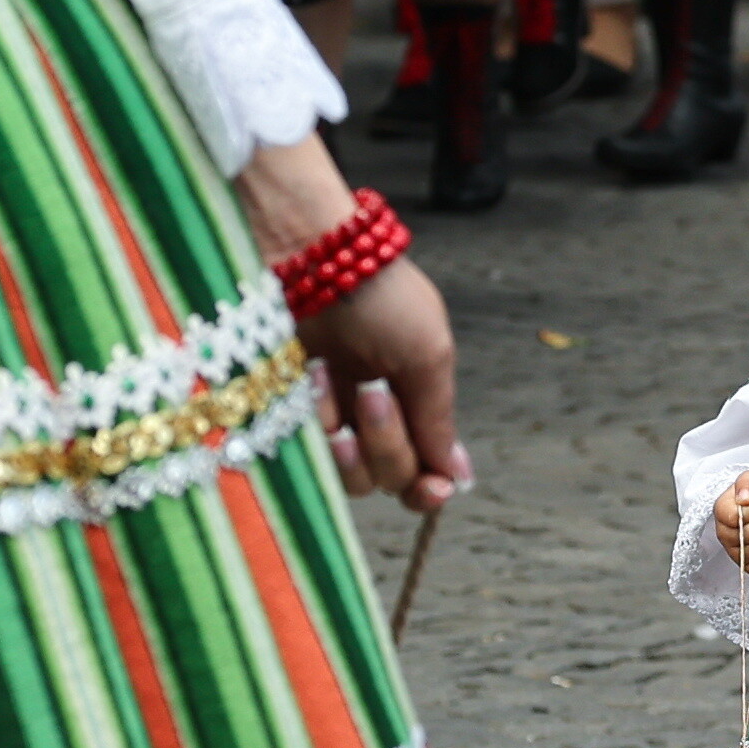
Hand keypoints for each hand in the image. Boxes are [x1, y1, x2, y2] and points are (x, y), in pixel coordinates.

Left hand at [241, 135, 468, 511]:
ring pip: (348, 478)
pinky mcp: (290, 412)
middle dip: (387, 441)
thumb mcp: (428, 356)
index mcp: (419, 407)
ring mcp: (333, 418)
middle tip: (375, 389)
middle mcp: (377, 421)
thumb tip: (458, 480)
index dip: (430, 491)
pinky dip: (312, 417)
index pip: (428, 477)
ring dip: (347, 437)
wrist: (314, 256)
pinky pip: (306, 451)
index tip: (431, 486)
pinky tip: (311, 374)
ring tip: (333, 381)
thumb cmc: (382, 298)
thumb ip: (439, 421)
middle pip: (392, 479)